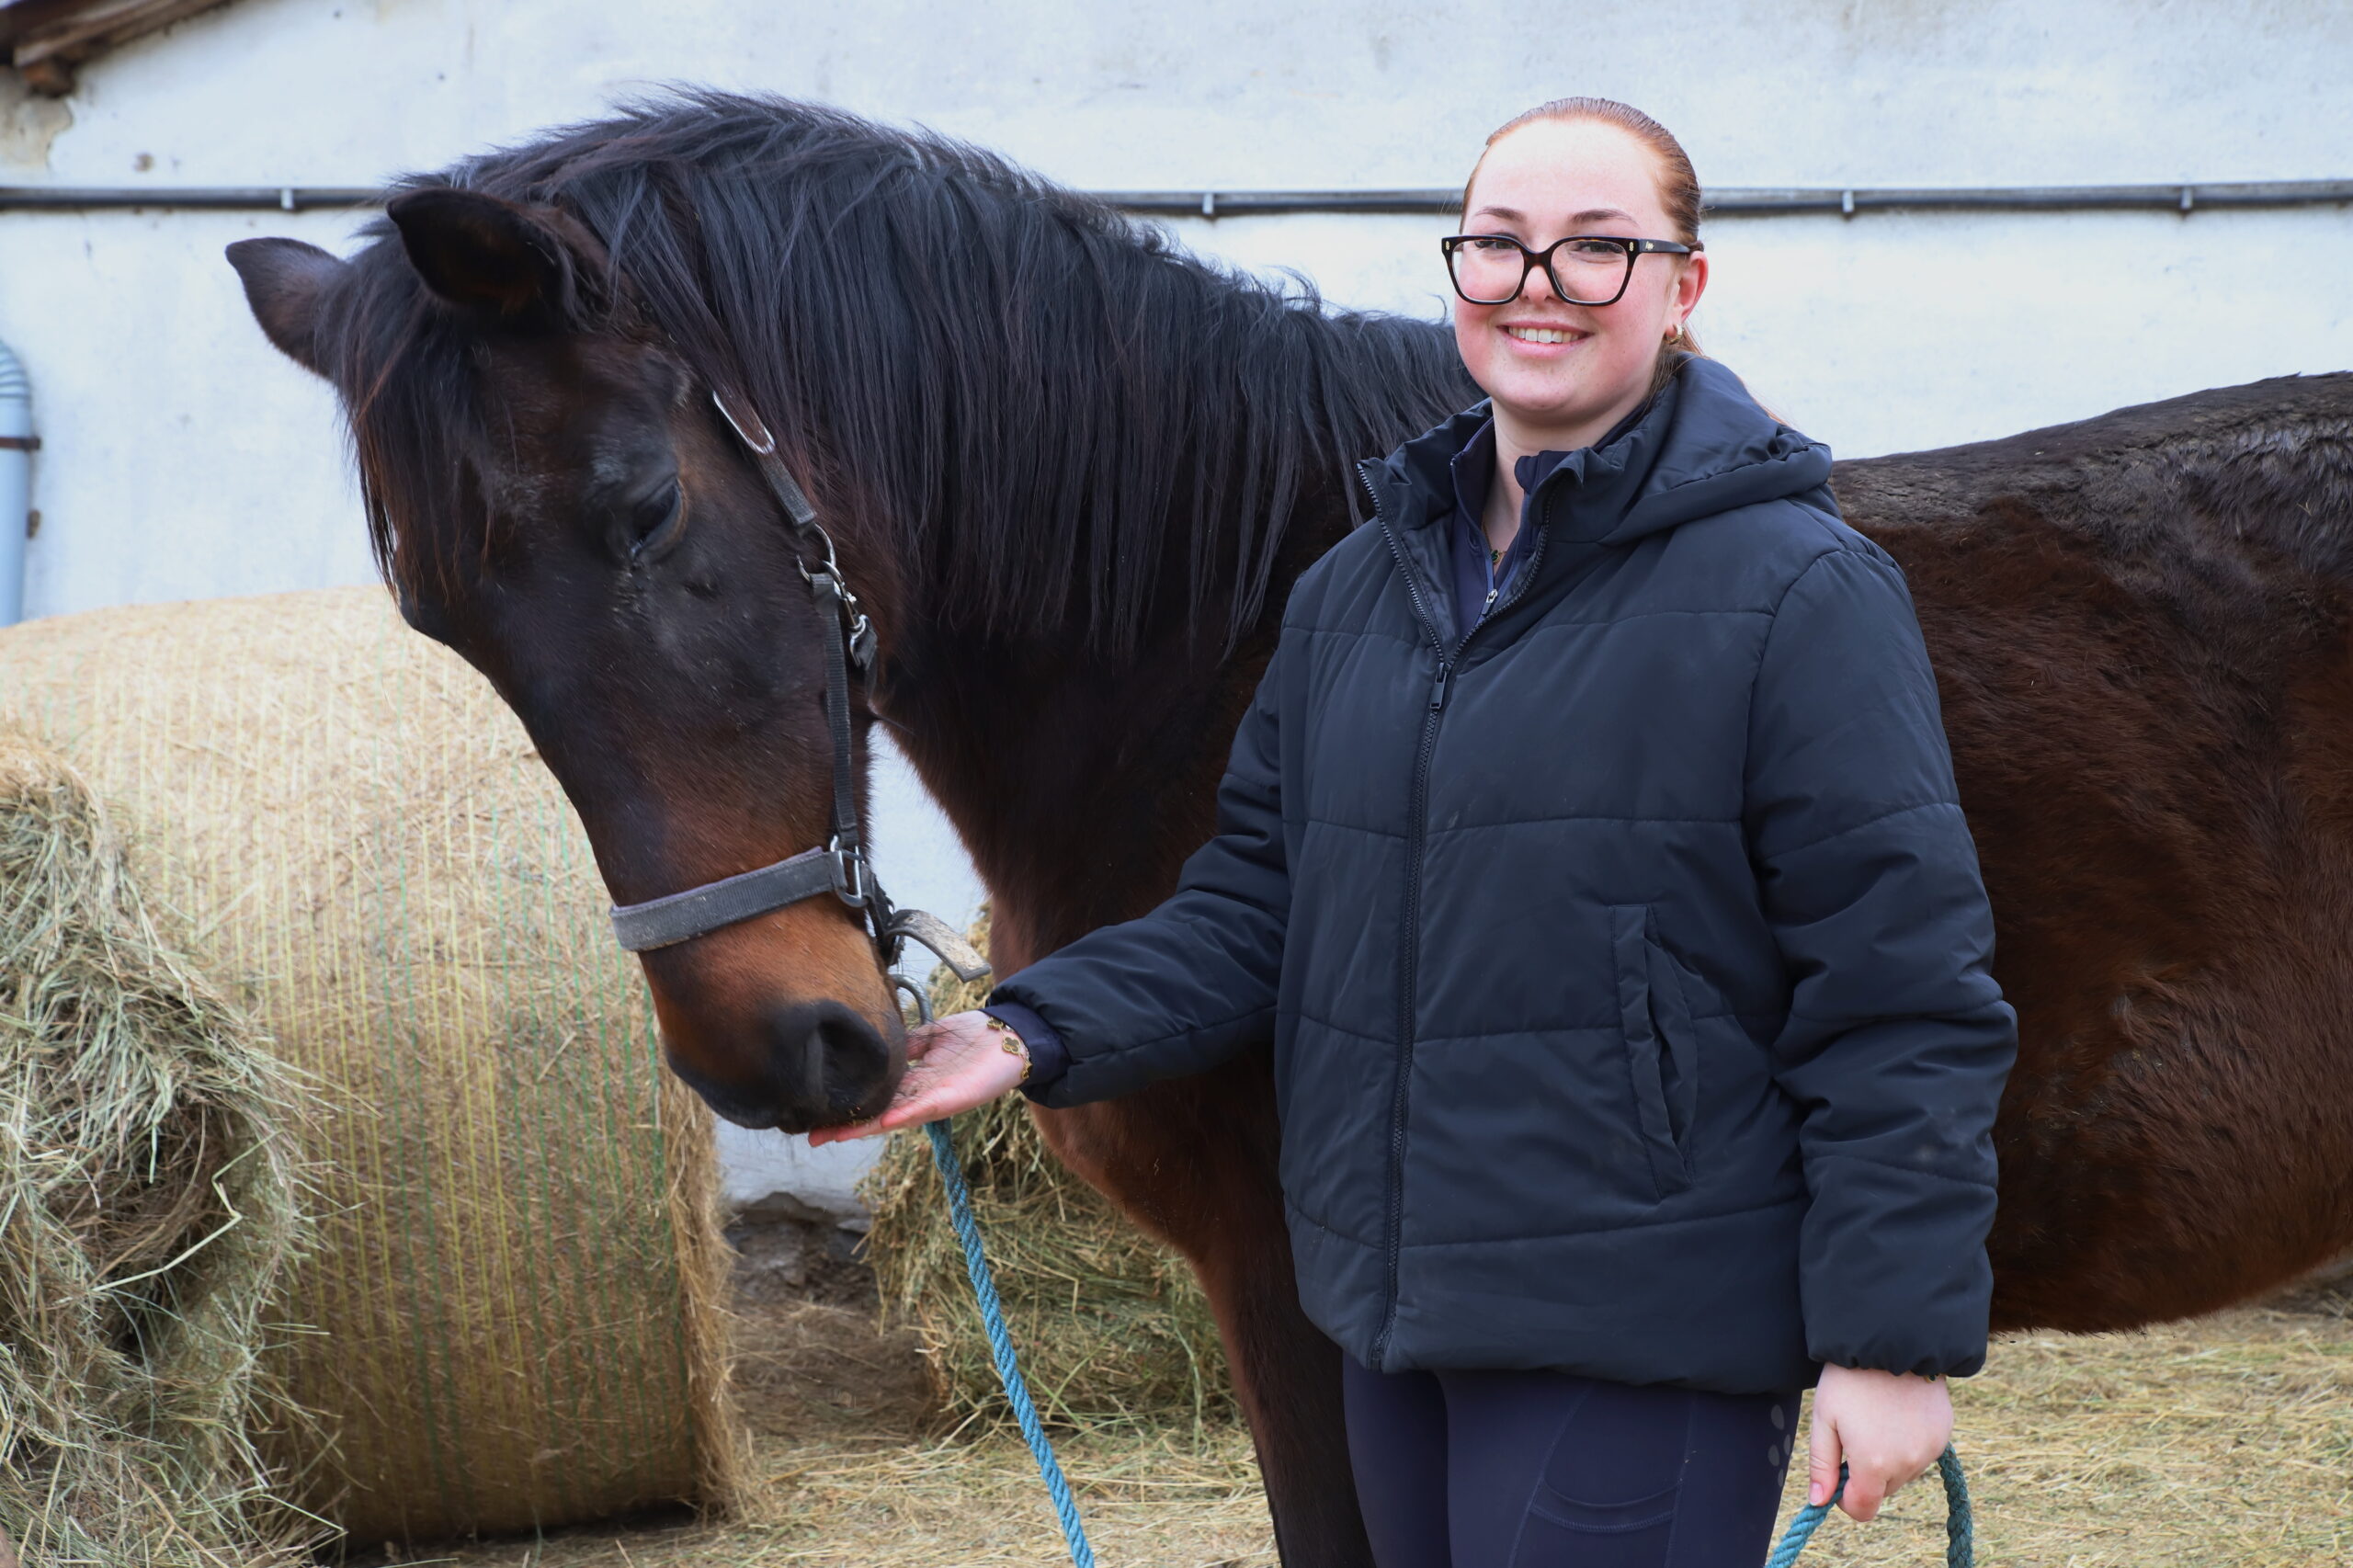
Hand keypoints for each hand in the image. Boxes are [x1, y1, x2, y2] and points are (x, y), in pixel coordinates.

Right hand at [805, 1010, 1027, 1144]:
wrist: (1010, 1035)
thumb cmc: (975, 1035)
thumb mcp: (931, 1034)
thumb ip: (906, 1043)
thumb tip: (878, 1041)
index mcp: (913, 1079)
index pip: (874, 1095)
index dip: (848, 1103)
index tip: (818, 1110)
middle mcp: (919, 1095)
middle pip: (876, 1113)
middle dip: (844, 1125)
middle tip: (811, 1136)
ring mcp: (933, 1100)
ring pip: (892, 1117)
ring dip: (863, 1128)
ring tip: (833, 1136)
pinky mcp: (951, 1099)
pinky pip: (921, 1110)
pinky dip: (900, 1116)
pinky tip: (879, 1123)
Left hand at [1808, 1363, 1950, 1521]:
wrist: (1891, 1340)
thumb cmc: (1849, 1379)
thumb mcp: (1825, 1419)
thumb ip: (1822, 1465)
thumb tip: (1818, 1502)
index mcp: (1874, 1464)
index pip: (1863, 1510)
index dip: (1845, 1499)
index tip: (1838, 1474)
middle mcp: (1908, 1464)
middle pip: (1883, 1491)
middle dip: (1866, 1474)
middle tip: (1854, 1435)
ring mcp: (1930, 1451)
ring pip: (1903, 1473)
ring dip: (1889, 1460)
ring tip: (1876, 1419)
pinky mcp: (1943, 1436)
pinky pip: (1921, 1455)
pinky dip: (1908, 1445)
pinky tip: (1896, 1414)